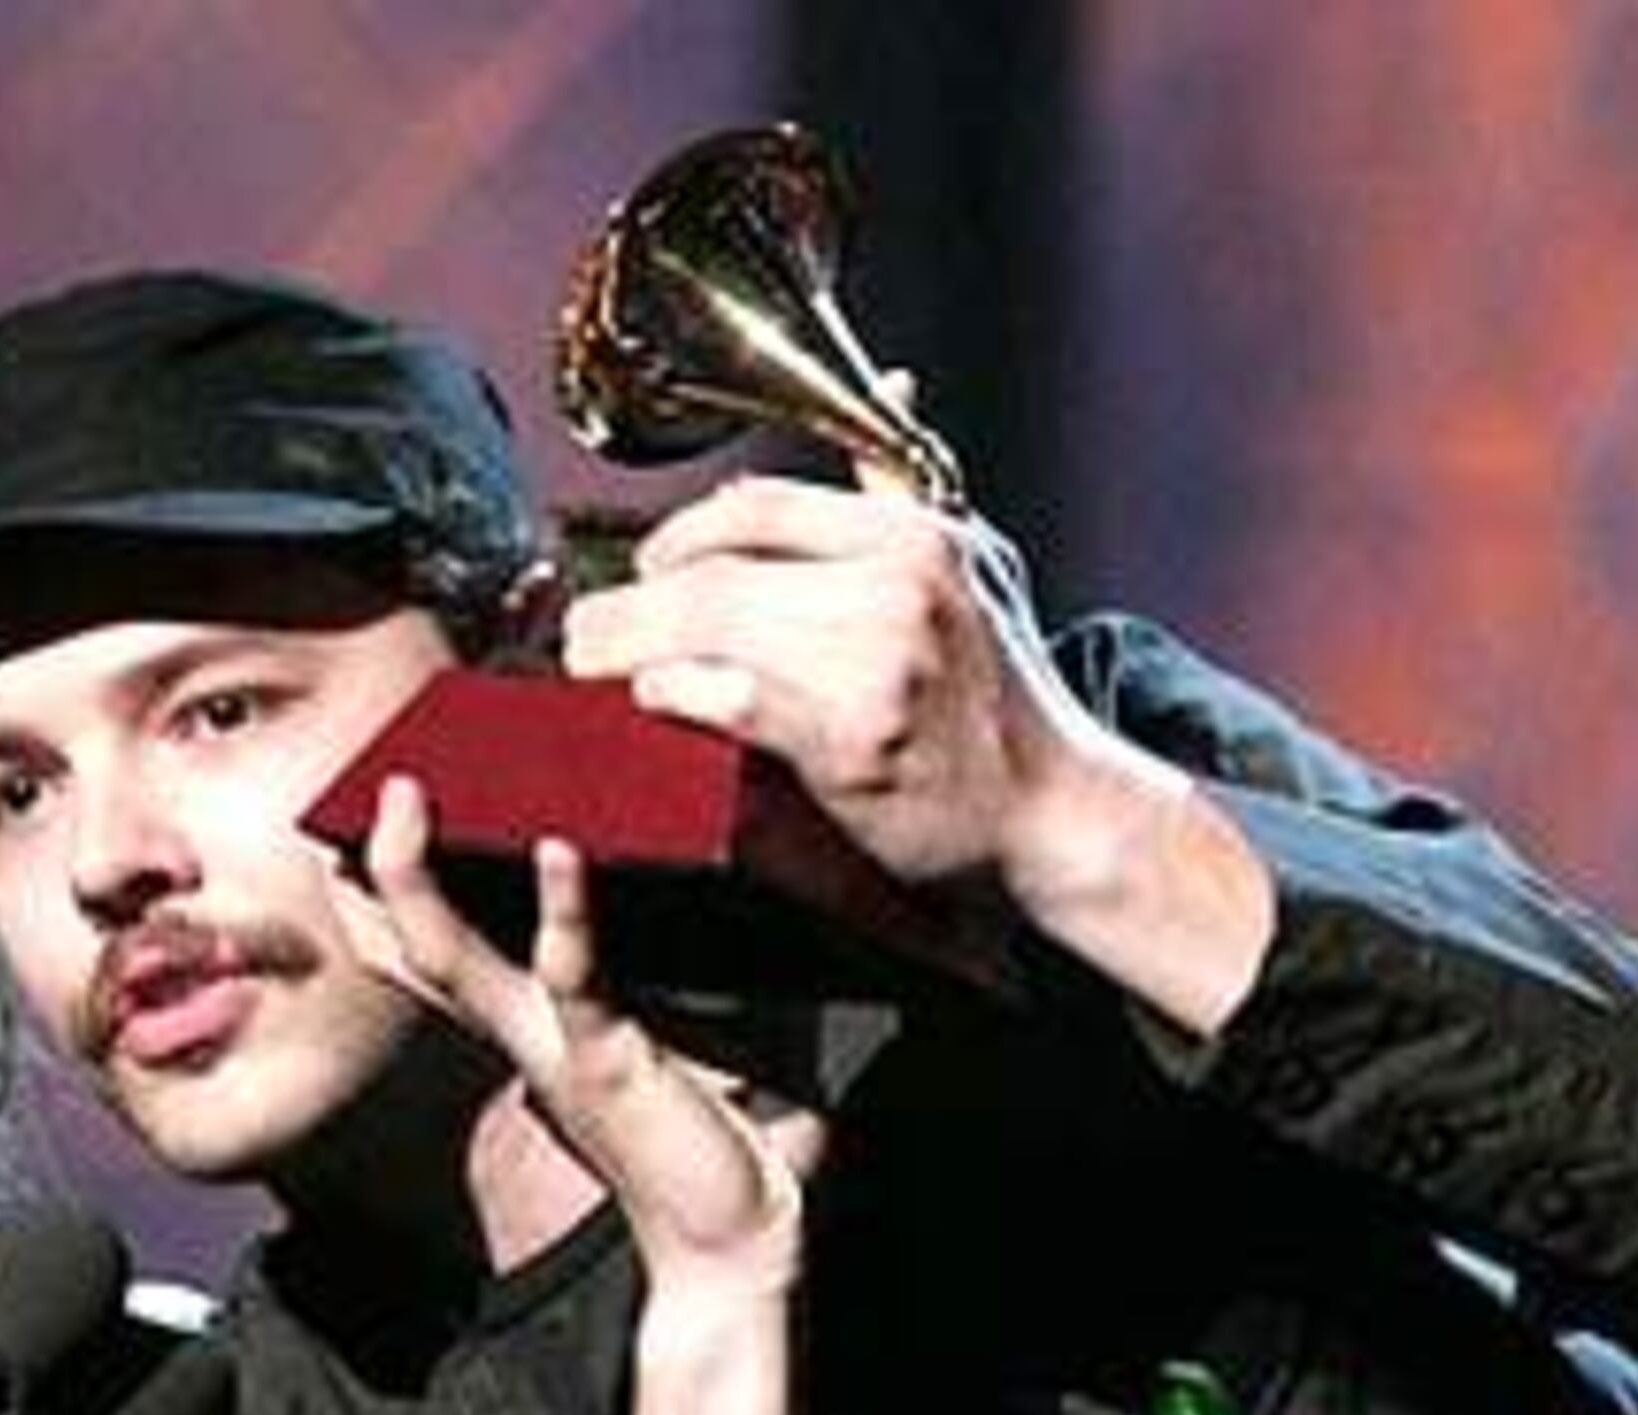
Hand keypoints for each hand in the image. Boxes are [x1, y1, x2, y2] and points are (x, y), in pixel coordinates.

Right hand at [362, 777, 816, 1414]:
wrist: (746, 1242)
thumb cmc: (734, 1145)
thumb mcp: (719, 1036)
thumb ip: (716, 972)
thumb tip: (763, 890)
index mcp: (550, 1024)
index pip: (455, 951)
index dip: (407, 892)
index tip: (387, 816)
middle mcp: (534, 1033)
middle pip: (424, 942)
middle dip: (388, 864)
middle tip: (382, 782)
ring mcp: (559, 1045)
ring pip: (454, 954)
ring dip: (418, 875)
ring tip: (410, 796)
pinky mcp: (603, 1060)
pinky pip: (569, 975)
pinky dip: (561, 910)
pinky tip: (558, 851)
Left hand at [558, 471, 1095, 893]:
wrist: (1054, 808)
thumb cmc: (1002, 694)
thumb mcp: (975, 563)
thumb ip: (907, 484)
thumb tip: (891, 382)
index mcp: (914, 533)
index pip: (758, 506)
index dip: (680, 535)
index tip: (645, 570)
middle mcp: (897, 583)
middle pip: (718, 568)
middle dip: (631, 599)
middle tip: (583, 628)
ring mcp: (876, 660)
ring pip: (712, 624)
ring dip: (629, 644)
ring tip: (589, 663)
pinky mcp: (851, 738)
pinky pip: (734, 696)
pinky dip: (678, 692)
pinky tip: (651, 698)